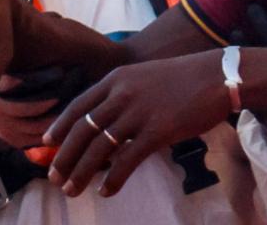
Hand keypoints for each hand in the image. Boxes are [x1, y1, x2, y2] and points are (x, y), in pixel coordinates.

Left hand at [43, 49, 230, 197]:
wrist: (219, 75)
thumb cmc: (185, 77)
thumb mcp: (146, 76)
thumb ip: (124, 94)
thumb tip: (107, 121)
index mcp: (117, 79)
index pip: (78, 106)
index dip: (59, 127)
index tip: (46, 143)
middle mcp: (122, 94)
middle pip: (82, 130)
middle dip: (64, 157)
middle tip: (54, 177)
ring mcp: (139, 113)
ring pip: (99, 148)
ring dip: (81, 173)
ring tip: (71, 190)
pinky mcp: (157, 131)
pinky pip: (127, 160)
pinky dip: (113, 179)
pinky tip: (107, 191)